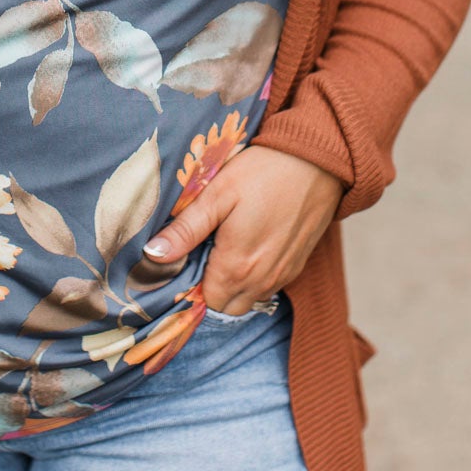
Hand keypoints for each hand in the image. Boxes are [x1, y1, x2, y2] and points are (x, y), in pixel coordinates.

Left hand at [143, 144, 345, 314]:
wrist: (318, 162)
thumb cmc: (263, 173)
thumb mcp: (217, 195)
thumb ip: (185, 230)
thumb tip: (151, 255)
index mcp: (237, 267)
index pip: (204, 303)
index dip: (190, 286)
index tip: (185, 261)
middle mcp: (262, 281)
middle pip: (226, 307)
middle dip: (210, 290)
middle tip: (202, 254)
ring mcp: (283, 275)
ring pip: (249, 300)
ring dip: (233, 285)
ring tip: (223, 248)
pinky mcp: (297, 265)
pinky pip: (268, 287)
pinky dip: (254, 278)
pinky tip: (248, 246)